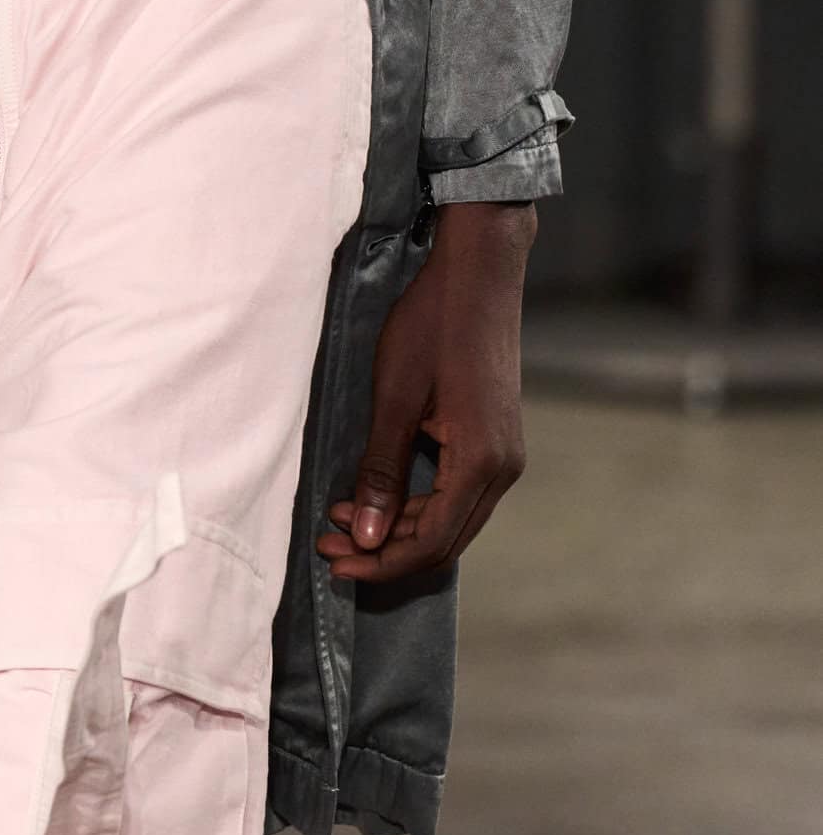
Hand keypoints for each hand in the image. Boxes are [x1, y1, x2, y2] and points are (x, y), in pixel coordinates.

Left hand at [315, 198, 534, 583]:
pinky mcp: (495, 440)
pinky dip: (417, 504)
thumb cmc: (432, 323)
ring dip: (398, 529)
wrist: (479, 272)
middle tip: (328, 543)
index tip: (332, 558)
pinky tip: (377, 494)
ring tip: (342, 518)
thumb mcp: (394, 397)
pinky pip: (458, 494)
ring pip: (451, 520)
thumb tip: (365, 537)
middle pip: (444, 541)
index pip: (429, 543)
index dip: (379, 562)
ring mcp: (504, 456)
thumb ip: (381, 471)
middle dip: (384, 552)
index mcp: (481, 463)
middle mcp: (503, 469)